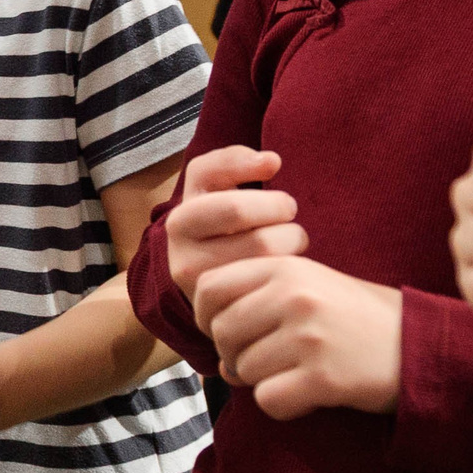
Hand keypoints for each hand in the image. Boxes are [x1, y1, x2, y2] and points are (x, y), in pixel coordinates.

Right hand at [164, 146, 308, 299]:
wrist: (212, 290)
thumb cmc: (224, 228)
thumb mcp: (215, 191)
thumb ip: (232, 163)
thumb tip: (271, 161)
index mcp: (180, 219)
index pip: (212, 177)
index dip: (249, 166)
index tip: (272, 166)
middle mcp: (181, 253)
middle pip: (239, 211)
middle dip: (277, 205)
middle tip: (290, 210)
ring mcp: (201, 287)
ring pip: (261, 247)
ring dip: (291, 237)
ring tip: (293, 239)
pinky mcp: (224, 310)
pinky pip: (269, 280)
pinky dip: (289, 266)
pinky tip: (288, 264)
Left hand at [195, 256, 401, 419]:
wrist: (422, 345)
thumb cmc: (356, 319)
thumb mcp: (307, 286)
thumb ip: (256, 300)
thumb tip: (214, 350)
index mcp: (285, 267)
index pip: (208, 287)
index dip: (206, 317)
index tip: (228, 334)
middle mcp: (293, 296)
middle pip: (220, 333)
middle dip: (234, 356)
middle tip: (268, 363)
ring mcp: (308, 336)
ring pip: (243, 370)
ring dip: (263, 381)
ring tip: (300, 373)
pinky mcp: (324, 377)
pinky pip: (269, 401)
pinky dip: (284, 405)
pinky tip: (312, 394)